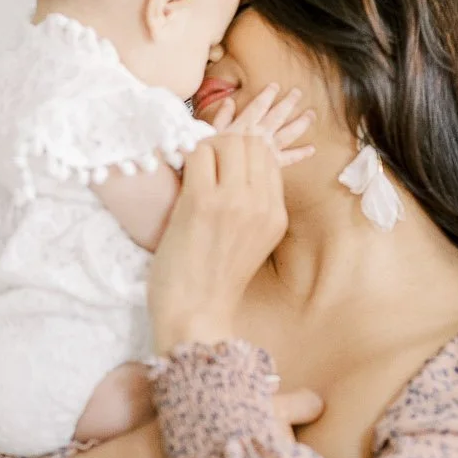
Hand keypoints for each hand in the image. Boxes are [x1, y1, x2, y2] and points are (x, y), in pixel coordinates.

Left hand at [149, 126, 289, 349]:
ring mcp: (234, 202)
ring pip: (227, 142)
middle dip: (225, 145)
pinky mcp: (203, 202)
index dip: (242, 152)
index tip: (221, 165)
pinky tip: (180, 180)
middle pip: (251, 142)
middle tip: (204, 163)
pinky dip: (188, 158)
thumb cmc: (212, 283)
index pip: (268, 155)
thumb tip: (235, 166)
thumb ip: (252, 206)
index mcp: (276, 215)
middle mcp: (262, 205)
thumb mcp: (251, 242)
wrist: (194, 315)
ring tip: (193, 174)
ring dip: (206, 150)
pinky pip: (199, 153)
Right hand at [210, 82, 314, 165]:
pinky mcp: (274, 164)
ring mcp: (269, 149)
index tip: (275, 86)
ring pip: (288, 133)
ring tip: (311, 114)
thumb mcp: (212, 134)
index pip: (258, 106)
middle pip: (277, 115)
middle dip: (289, 102)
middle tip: (298, 92)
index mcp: (244, 126)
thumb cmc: (214, 159)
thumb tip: (228, 101)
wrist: (223, 181)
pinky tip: (312, 149)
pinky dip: (301, 154)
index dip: (267, 94)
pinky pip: (290, 158)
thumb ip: (222, 117)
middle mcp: (259, 135)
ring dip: (300, 123)